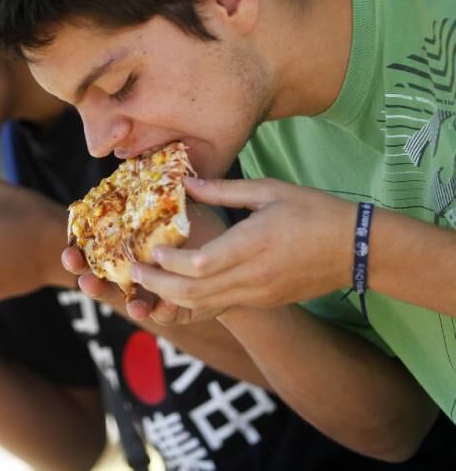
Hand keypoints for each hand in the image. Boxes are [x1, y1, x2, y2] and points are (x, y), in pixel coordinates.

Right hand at [62, 202, 227, 323]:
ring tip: (132, 304)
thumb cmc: (201, 229)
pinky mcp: (177, 309)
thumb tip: (145, 166)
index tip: (71, 251)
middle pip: (105, 281)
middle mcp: (137, 272)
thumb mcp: (178, 209)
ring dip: (128, 303)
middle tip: (84, 279)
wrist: (235, 259)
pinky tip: (161, 306)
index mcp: (130, 247)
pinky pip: (165, 315)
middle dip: (91, 282)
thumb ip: (159, 197)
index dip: (79, 253)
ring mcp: (155, 293)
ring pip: (132, 302)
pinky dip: (162, 311)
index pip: (97, 251)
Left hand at [132, 177, 354, 319]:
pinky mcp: (262, 302)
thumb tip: (185, 183)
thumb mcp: (269, 191)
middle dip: (158, 284)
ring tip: (148, 282)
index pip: (200, 264)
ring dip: (171, 296)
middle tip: (134, 271)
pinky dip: (194, 304)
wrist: (356, 248)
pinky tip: (177, 293)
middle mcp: (252, 277)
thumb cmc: (314, 212)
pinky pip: (220, 308)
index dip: (170, 262)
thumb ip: (224, 190)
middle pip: (194, 292)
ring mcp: (257, 294)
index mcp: (252, 246)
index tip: (152, 250)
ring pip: (204, 305)